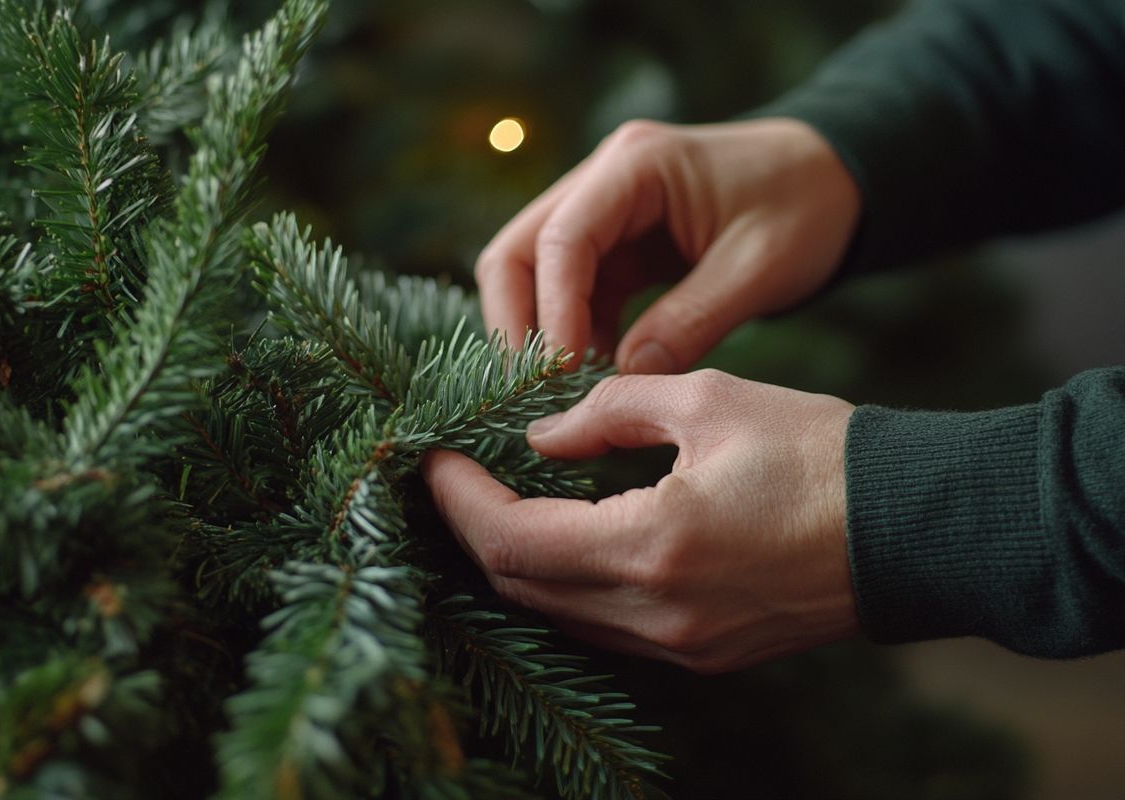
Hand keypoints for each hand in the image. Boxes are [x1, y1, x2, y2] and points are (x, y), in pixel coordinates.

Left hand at [423, 370, 858, 672]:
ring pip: (558, 612)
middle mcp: (656, 616)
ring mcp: (679, 646)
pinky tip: (568, 533)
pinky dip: (568, 580)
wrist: (916, 528)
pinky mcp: (701, 652)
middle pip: (523, 585)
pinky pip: (603, 625)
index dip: (460, 500)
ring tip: (503, 497)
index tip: (435, 456)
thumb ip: (607, 413)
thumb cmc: (820, 452)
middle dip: (476, 528)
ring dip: (519, 558)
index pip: (511, 541)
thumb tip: (543, 438)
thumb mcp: (708, 400)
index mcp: (653, 548)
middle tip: (458, 473)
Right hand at [475, 117, 860, 370]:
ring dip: (540, 333)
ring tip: (568, 392)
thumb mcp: (758, 267)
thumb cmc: (808, 206)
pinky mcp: (615, 243)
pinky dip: (574, 335)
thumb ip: (691, 322)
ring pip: (532, 273)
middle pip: (517, 250)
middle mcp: (604, 179)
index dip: (552, 309)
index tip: (562, 373)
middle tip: (537, 391)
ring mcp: (604, 210)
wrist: (835, 179)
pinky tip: (598, 374)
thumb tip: (626, 380)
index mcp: (637, 166)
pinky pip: (571, 292)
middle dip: (518, 323)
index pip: (561, 237)